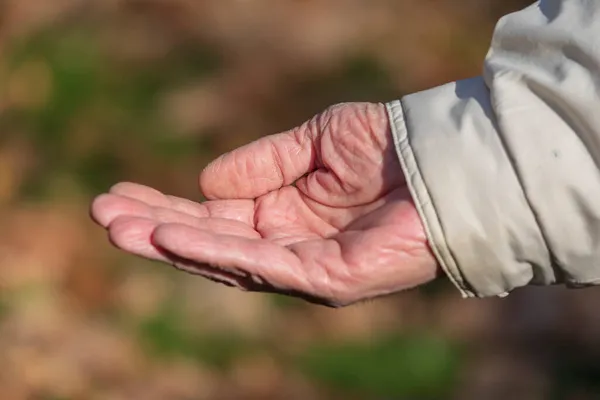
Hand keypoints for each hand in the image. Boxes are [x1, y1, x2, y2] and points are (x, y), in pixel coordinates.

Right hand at [90, 102, 439, 306]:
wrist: (445, 156)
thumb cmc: (387, 146)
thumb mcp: (314, 142)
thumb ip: (263, 163)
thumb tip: (206, 179)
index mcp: (284, 216)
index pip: (215, 217)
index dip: (168, 206)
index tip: (120, 194)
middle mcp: (289, 246)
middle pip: (212, 245)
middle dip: (155, 230)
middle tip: (100, 214)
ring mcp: (308, 268)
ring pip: (228, 261)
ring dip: (173, 243)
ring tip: (118, 227)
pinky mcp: (331, 279)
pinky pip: (265, 266)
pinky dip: (218, 251)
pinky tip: (172, 233)